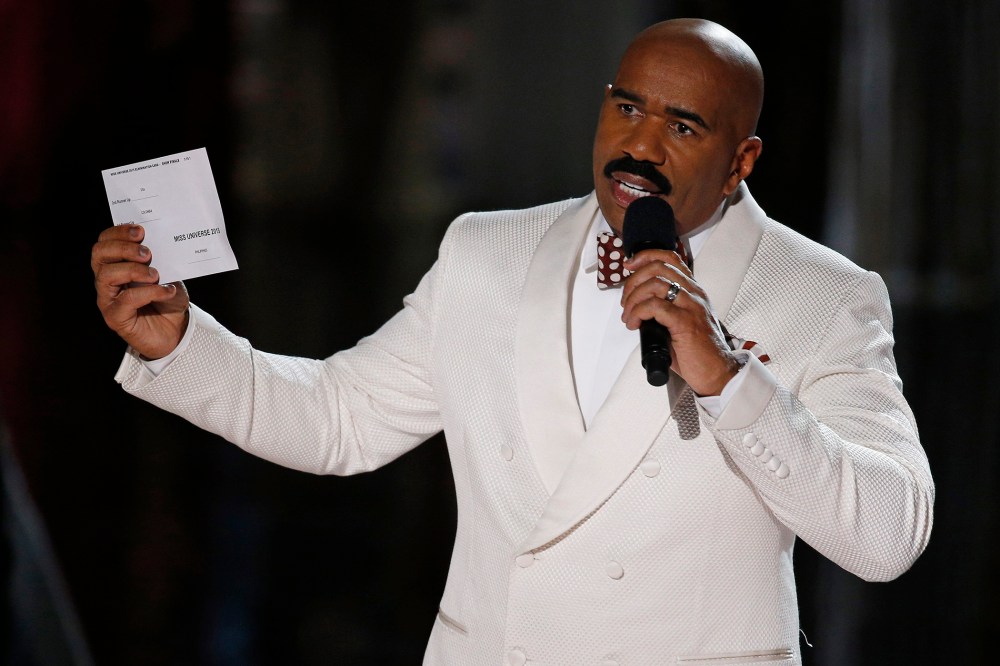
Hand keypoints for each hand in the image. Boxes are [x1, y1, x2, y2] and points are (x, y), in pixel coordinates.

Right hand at [91, 223, 189, 359]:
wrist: (178, 330)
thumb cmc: (168, 299)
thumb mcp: (169, 273)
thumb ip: (161, 258)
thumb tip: (161, 241)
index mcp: (116, 264)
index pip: (105, 242)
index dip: (118, 232)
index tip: (140, 231)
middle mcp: (107, 280)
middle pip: (99, 254)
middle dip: (123, 248)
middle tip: (147, 253)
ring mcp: (108, 298)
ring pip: (107, 275)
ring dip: (133, 270)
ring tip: (155, 274)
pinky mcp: (115, 317)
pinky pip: (126, 300)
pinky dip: (149, 292)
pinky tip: (166, 291)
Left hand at [620, 248, 741, 395]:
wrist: (717, 372)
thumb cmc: (697, 352)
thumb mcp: (682, 322)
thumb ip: (665, 308)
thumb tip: (636, 305)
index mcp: (694, 291)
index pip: (671, 258)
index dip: (645, 257)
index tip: (629, 266)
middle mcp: (695, 293)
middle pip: (658, 267)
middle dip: (633, 282)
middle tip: (625, 302)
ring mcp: (692, 306)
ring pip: (655, 283)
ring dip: (633, 299)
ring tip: (629, 316)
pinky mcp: (686, 322)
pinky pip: (654, 307)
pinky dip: (637, 313)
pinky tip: (634, 324)